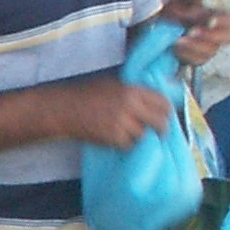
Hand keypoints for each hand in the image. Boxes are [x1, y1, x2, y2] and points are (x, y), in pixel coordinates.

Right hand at [55, 74, 172, 150]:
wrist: (64, 109)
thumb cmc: (86, 94)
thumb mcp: (113, 84)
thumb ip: (133, 91)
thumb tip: (153, 101)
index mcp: (132, 90)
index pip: (163, 102)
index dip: (165, 111)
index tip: (163, 116)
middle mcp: (130, 105)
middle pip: (159, 121)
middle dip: (160, 129)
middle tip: (157, 133)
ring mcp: (122, 122)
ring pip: (144, 135)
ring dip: (140, 137)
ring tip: (130, 134)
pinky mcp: (113, 137)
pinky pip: (129, 145)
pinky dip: (126, 144)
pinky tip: (117, 139)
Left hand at [158, 0, 229, 67]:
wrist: (156, 30)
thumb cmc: (173, 14)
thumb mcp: (179, 2)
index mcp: (216, 18)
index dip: (224, 21)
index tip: (211, 20)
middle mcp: (216, 35)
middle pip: (225, 38)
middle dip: (209, 35)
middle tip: (192, 31)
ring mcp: (208, 49)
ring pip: (210, 50)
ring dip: (194, 45)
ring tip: (178, 39)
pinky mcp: (197, 59)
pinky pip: (197, 60)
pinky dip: (186, 53)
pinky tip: (176, 48)